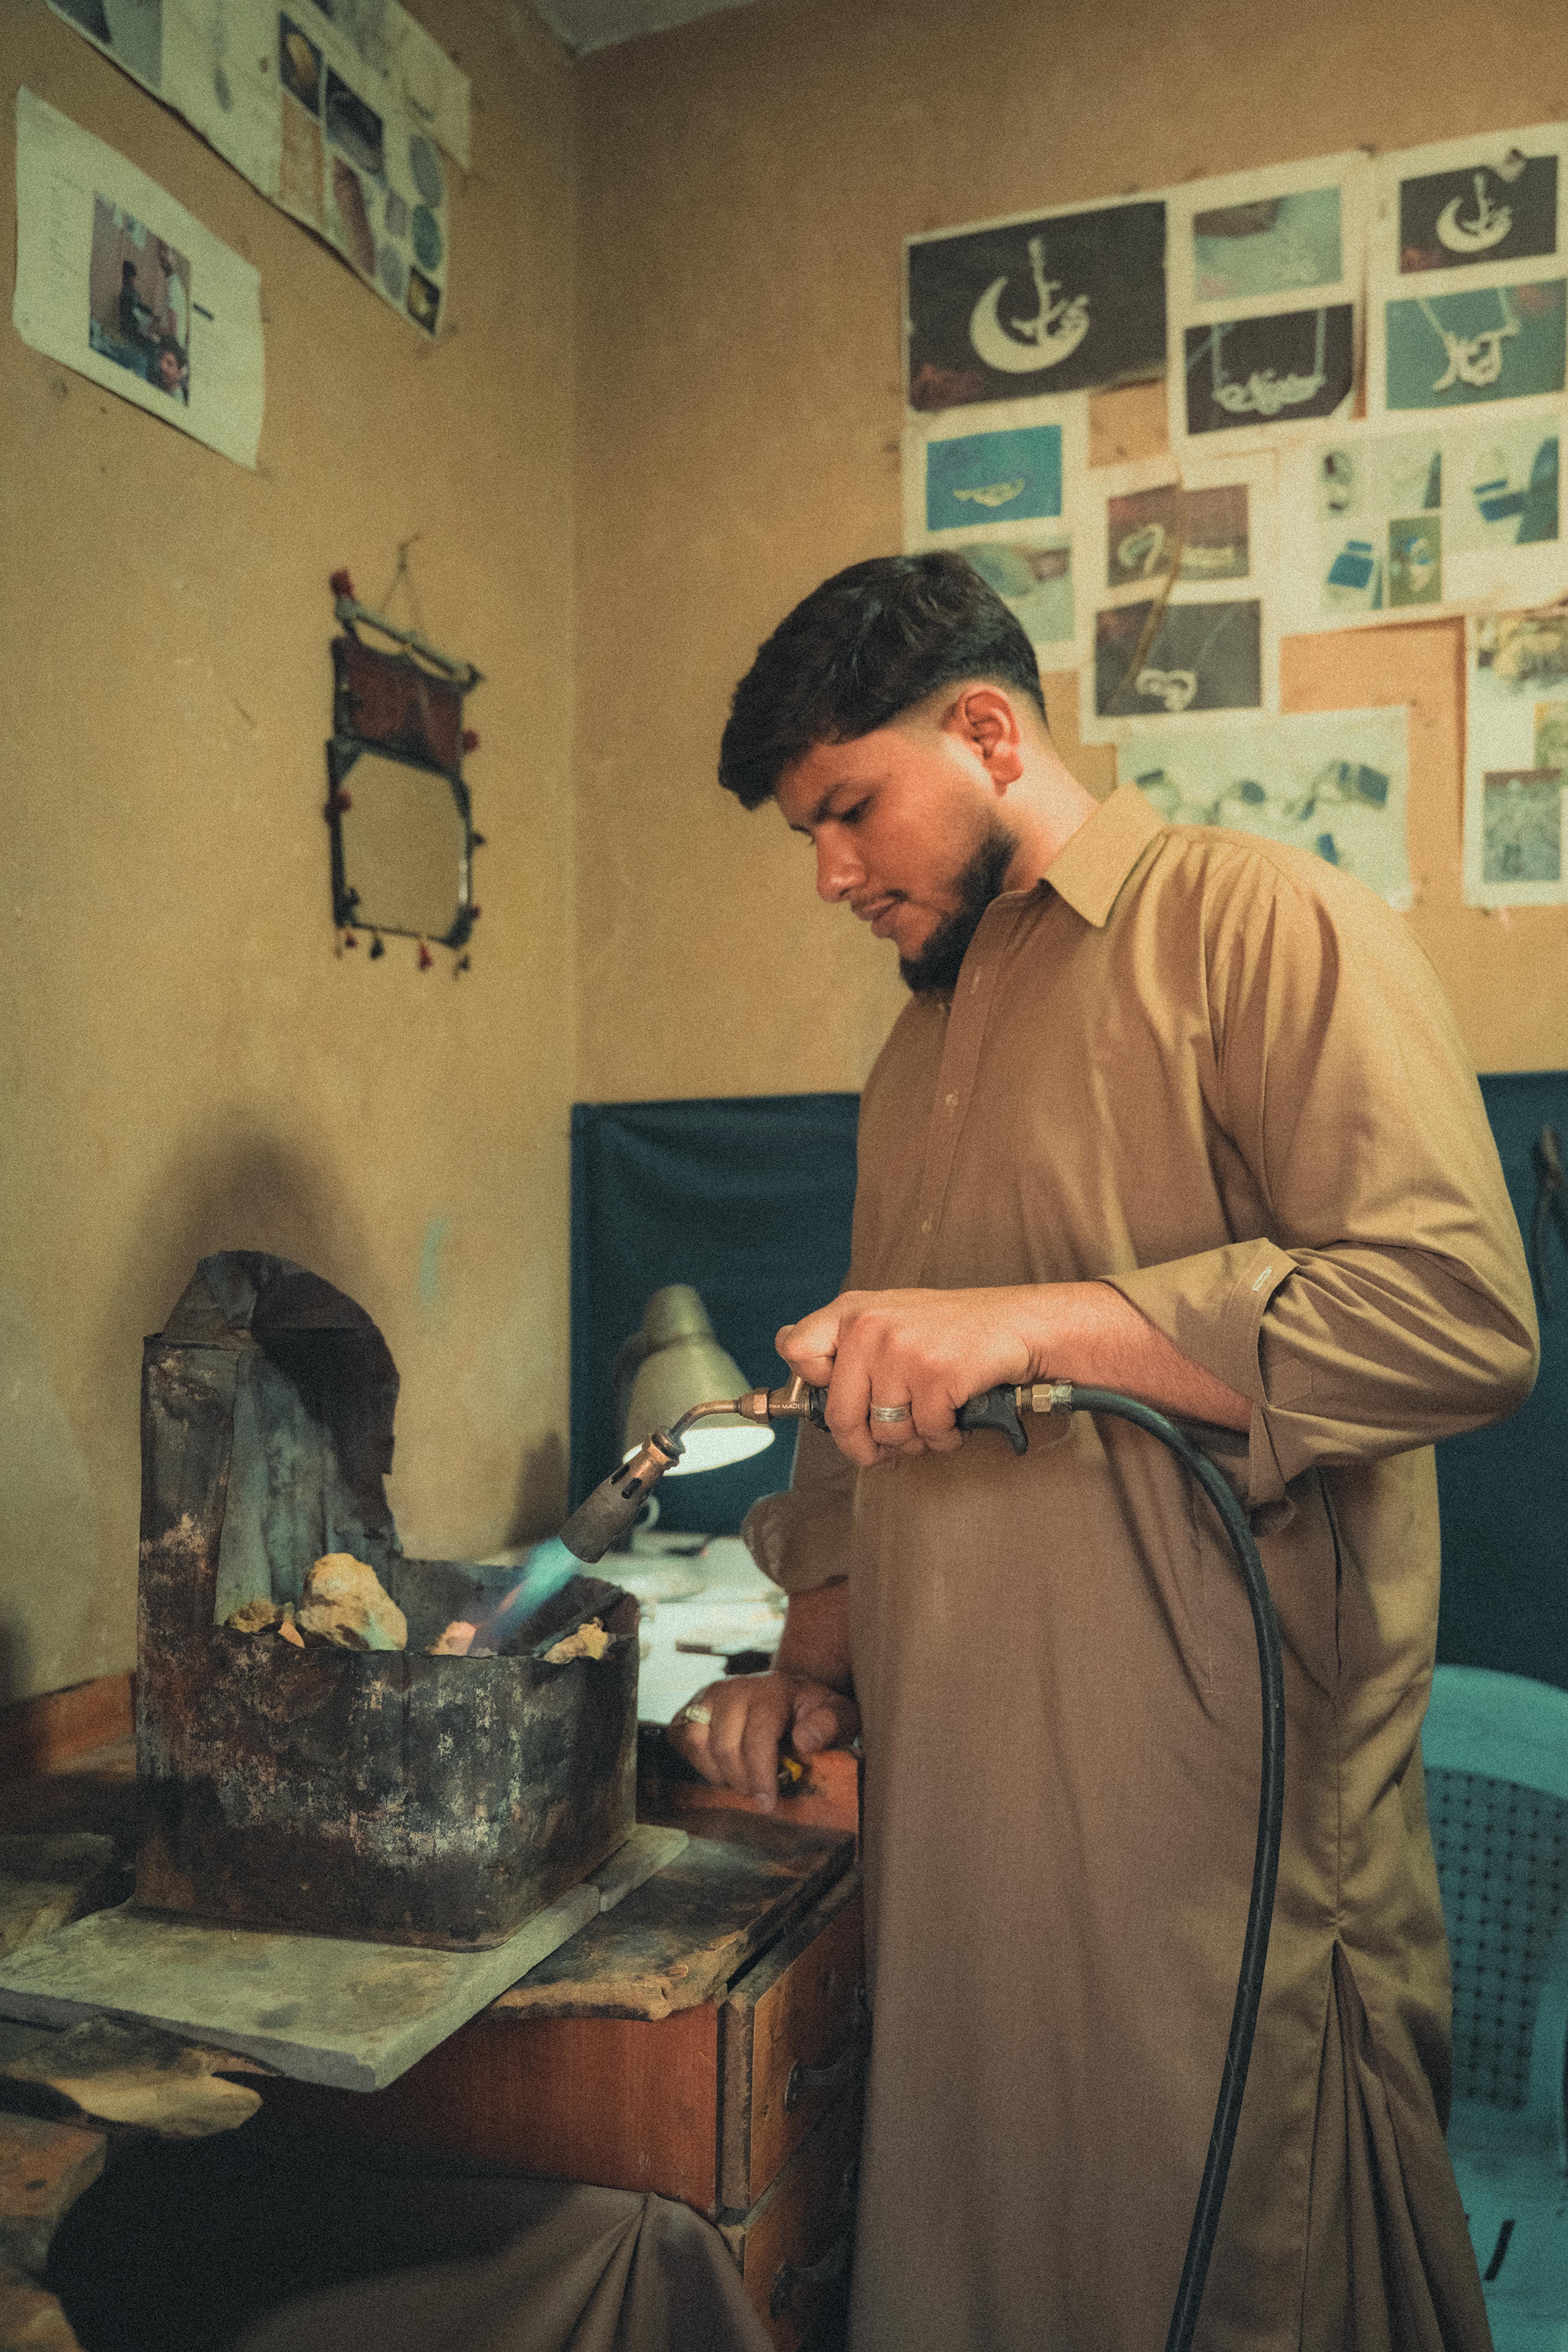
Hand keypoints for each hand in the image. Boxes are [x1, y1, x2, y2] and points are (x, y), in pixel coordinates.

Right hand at [666, 1672, 860, 1812]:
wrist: (790, 1694)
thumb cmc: (814, 1711)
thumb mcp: (838, 1715)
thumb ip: (830, 1725)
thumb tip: (804, 1742)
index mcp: (773, 1689)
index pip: (758, 1736)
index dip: (761, 1775)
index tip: (768, 1804)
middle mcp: (735, 1687)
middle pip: (725, 1746)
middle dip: (743, 1781)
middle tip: (760, 1796)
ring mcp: (708, 1695)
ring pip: (697, 1743)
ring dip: (718, 1773)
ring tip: (742, 1780)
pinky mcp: (690, 1707)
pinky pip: (681, 1740)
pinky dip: (698, 1763)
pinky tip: (722, 1768)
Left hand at [776, 1287, 1038, 1466]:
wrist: (1018, 1324)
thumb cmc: (954, 1330)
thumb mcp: (890, 1319)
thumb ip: (849, 1347)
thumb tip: (802, 1382)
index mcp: (852, 1311)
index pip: (794, 1350)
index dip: (812, 1385)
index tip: (836, 1396)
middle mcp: (869, 1326)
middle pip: (838, 1415)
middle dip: (862, 1445)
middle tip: (881, 1449)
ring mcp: (901, 1350)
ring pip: (885, 1431)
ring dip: (911, 1441)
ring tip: (930, 1421)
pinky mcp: (934, 1375)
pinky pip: (925, 1434)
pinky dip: (943, 1438)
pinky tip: (954, 1418)